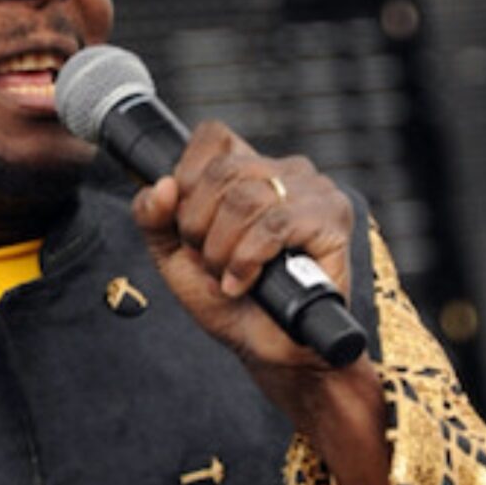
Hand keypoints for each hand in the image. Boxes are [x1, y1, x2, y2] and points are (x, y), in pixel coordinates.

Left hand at [133, 120, 389, 484]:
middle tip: (207, 261)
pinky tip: (243, 284)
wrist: (269, 348)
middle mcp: (285, 170)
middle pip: (221, 171)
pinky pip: (274, 225)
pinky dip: (247, 259)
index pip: (213, 136)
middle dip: (198, 225)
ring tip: (227, 277)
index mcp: (249, 167)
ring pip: (246, 198)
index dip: (187, 176)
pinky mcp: (332, 221)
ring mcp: (314, 191)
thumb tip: (161, 186)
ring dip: (221, 249)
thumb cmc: (227, 296)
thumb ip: (153, 217)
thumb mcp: (173, 253)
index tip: (186, 224)